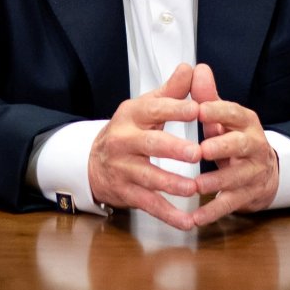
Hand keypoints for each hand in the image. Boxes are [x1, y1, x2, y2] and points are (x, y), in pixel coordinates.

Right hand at [88, 63, 203, 229]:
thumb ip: (172, 91)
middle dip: (173, 149)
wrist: (93, 162)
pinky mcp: (126, 192)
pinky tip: (187, 221)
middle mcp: (124, 141)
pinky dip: (169, 215)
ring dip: (172, 185)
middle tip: (197, 153)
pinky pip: (149, 204)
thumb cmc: (130, 130)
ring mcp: (123, 168)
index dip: (175, 109)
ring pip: (149, 178)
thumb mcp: (146, 107)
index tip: (197, 110)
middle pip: (150, 144)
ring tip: (194, 188)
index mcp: (132, 115)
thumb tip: (192, 68)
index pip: (155, 109)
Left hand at [190, 63, 278, 225]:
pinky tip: (195, 218)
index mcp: (245, 121)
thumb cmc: (233, 138)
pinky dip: (213, 212)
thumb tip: (196, 68)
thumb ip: (207, 96)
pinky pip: (231, 203)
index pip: (233, 112)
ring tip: (196, 186)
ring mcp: (253, 172)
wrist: (263, 171)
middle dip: (222, 147)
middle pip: (241, 145)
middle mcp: (253, 145)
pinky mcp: (249, 195)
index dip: (217, 110)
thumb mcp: (222, 117)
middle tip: (201, 150)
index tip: (197, 109)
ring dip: (216, 182)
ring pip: (237, 177)